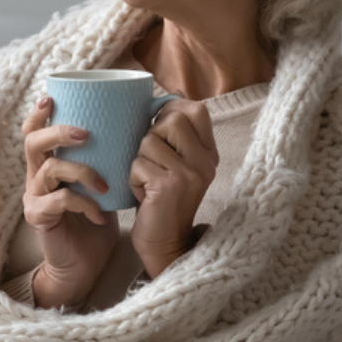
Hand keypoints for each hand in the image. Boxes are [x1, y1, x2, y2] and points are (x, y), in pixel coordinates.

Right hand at [22, 97, 119, 307]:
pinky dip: (84, 203)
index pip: (34, 131)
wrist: (85, 265)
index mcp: (49, 165)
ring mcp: (35, 198)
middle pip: (33, 143)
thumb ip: (106, 160)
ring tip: (104, 183)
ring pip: (49, 169)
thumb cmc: (96, 222)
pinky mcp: (39, 218)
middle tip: (85, 133)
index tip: (52, 97)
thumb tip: (135, 127)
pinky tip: (99, 214)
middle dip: (58, 132)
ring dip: (81, 171)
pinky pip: (60, 201)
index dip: (39, 113)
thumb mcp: (102, 185)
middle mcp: (36, 178)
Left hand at [129, 100, 217, 278]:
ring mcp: (189, 173)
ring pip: (149, 141)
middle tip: (152, 161)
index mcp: (208, 153)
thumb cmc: (161, 199)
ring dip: (139, 160)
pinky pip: (138, 164)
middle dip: (151, 136)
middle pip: (171, 120)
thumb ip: (174, 136)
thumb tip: (162, 98)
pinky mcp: (169, 186)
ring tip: (147, 181)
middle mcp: (205, 162)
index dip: (172, 110)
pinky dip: (133, 179)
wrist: (164, 242)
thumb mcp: (176, 164)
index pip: (196, 110)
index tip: (159, 127)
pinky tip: (143, 195)